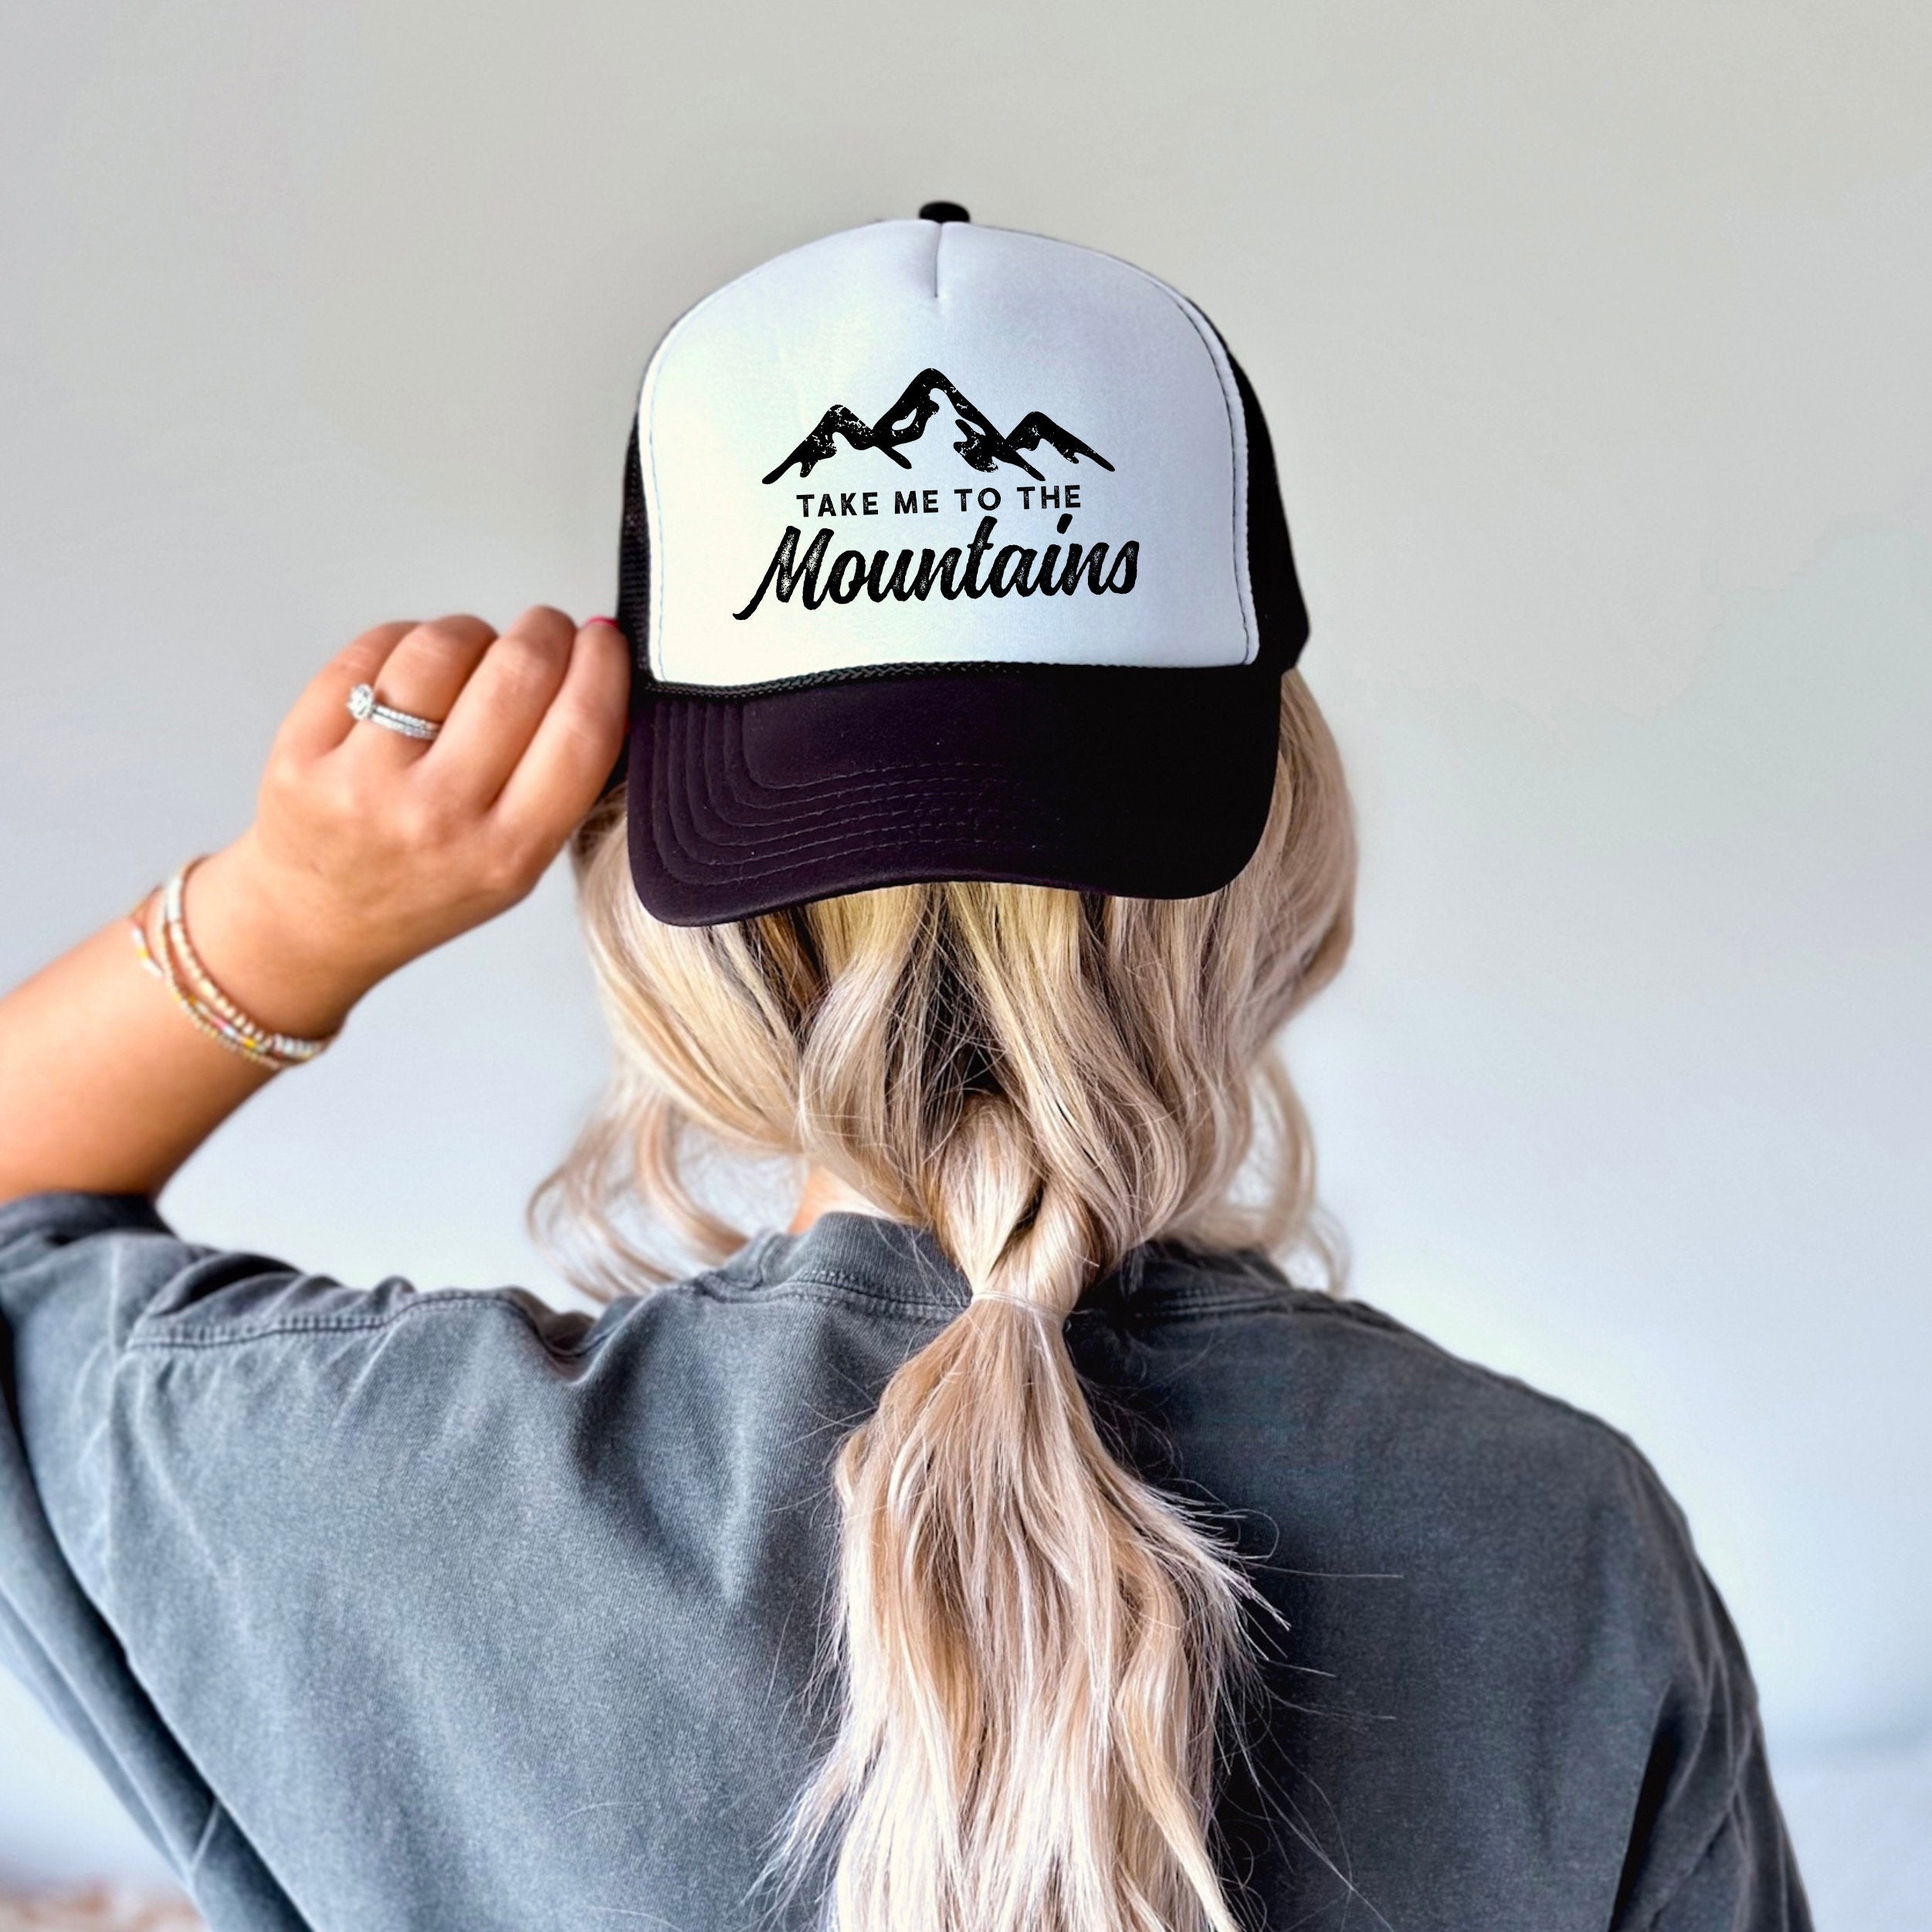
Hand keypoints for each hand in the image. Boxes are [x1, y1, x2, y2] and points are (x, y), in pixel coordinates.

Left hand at [186, 609, 628, 1037]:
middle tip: (545, 631)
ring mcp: (362, 783)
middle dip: (544, 631)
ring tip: (471, 658)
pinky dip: (406, 640)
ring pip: (443, 646)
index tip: (604, 640)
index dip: (603, 666)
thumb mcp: (520, 864)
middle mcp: (437, 818)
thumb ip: (563, 783)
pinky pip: (374, 649)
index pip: (580, 731)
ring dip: (472, 633)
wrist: (317, 923)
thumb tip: (603, 675)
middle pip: (519, 673)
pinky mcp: (301, 750)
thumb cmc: (427, 886)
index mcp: (508, 853)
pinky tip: (412, 671)